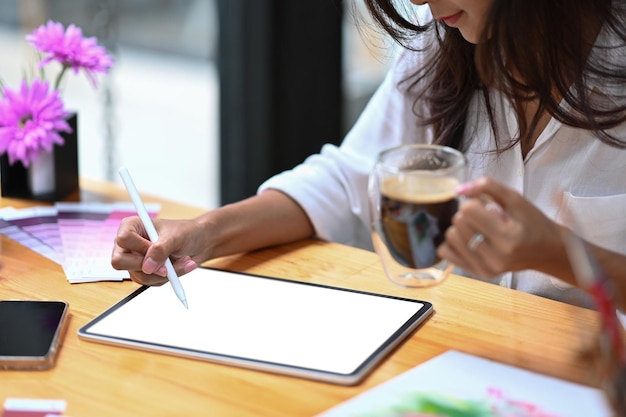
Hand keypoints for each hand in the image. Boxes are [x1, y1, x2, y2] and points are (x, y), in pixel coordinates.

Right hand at [111, 216, 208, 285]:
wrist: (198, 243)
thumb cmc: (186, 232)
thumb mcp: (175, 237)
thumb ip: (161, 249)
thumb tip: (147, 266)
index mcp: (132, 226)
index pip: (123, 239)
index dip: (140, 248)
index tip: (157, 248)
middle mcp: (129, 244)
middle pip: (120, 261)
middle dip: (148, 266)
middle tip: (167, 265)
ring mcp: (134, 259)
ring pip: (139, 276)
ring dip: (165, 273)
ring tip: (182, 261)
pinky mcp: (143, 272)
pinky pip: (149, 282)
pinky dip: (168, 278)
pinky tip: (179, 266)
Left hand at [437, 177, 568, 279]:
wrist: (546, 251)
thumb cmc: (532, 222)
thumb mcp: (515, 199)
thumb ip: (487, 187)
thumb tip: (458, 189)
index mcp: (508, 236)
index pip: (469, 210)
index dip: (474, 202)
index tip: (486, 206)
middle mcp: (496, 256)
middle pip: (458, 222)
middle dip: (467, 214)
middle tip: (485, 218)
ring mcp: (486, 268)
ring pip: (450, 236)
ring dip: (459, 227)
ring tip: (478, 229)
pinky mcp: (478, 273)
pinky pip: (446, 252)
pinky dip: (453, 243)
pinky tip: (469, 240)